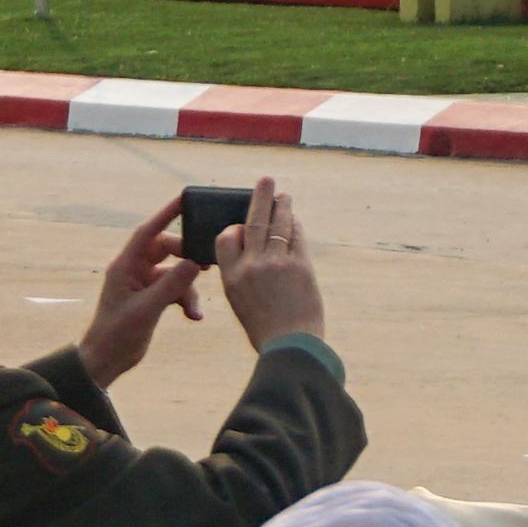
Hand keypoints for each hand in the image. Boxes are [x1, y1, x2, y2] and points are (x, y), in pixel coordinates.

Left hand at [76, 206, 204, 390]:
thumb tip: (195, 262)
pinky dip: (187, 301)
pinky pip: (175, 290)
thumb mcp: (147, 309)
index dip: (166, 214)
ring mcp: (143, 283)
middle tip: (205, 266)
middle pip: (167, 250)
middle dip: (187, 259)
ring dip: (189, 290)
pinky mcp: (152, 298)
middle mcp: (134, 269)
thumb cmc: (116, 333)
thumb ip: (171, 285)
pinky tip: (194, 317)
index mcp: (125, 265)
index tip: (184, 199)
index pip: (147, 231)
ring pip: (175, 273)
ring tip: (195, 311)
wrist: (107, 359)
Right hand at [213, 181, 325, 349]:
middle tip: (265, 181)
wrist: (291, 345)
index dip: (235, 227)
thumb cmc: (265, 329)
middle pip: (254, 222)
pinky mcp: (300, 266)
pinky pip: (296, 238)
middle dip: (260, 198)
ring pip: (278, 225)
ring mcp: (277, 263)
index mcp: (231, 277)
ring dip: (282, 207)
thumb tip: (254, 251)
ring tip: (284, 195)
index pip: (227, 238)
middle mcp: (251, 265)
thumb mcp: (241, 302)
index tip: (242, 223)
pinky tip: (295, 220)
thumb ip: (242, 275)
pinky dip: (296, 226)